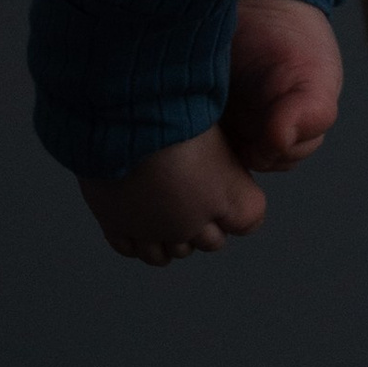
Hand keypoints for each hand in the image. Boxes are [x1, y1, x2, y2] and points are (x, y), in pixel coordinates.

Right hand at [80, 123, 267, 262]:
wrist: (125, 118)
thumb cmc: (178, 114)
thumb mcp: (219, 126)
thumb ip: (226, 153)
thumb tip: (223, 155)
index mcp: (230, 199)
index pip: (250, 221)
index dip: (241, 207)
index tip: (231, 191)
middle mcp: (195, 223)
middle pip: (211, 242)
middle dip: (208, 225)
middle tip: (196, 198)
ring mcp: (154, 229)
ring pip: (172, 252)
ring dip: (174, 238)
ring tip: (166, 213)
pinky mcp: (117, 226)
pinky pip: (132, 249)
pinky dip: (138, 240)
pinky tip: (138, 222)